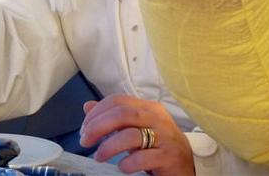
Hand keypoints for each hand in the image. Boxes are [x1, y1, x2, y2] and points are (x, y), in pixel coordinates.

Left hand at [80, 94, 194, 174]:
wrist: (184, 164)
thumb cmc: (157, 144)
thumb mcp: (134, 128)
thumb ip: (113, 118)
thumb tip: (88, 107)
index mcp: (147, 108)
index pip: (118, 101)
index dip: (97, 112)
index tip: (84, 128)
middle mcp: (157, 118)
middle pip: (123, 113)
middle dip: (98, 126)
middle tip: (85, 140)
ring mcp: (164, 137)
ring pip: (132, 135)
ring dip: (109, 146)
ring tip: (99, 156)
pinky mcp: (168, 157)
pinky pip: (144, 157)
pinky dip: (128, 163)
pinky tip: (122, 167)